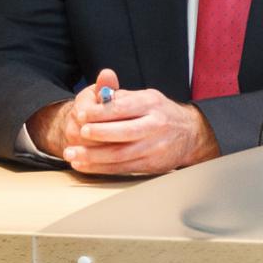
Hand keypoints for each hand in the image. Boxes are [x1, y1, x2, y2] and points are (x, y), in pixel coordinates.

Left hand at [38, 68, 220, 174]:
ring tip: (72, 155)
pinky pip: (122, 167)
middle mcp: (156, 124)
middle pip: (124, 132)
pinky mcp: (152, 163)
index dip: (100, 112)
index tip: (81, 114)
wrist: (190, 133)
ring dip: (93, 156)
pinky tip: (85, 165)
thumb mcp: (145, 97)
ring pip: (120, 154)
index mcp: (152, 103)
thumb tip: (98, 94)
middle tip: (78, 134)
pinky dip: (100, 168)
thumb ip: (120, 96)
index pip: (123, 107)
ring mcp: (155, 146)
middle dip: (98, 133)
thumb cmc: (159, 114)